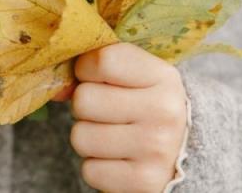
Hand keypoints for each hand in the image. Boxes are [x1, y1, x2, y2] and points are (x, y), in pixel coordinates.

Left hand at [55, 43, 187, 192]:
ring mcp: (156, 149)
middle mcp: (164, 111)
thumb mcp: (135, 78)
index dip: (87, 69)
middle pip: (84, 100)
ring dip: (89, 138)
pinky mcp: (144, 182)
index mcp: (163, 76)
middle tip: (106, 113)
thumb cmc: (147, 107)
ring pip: (80, 137)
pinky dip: (97, 167)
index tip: (98, 78)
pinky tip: (119, 160)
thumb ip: (95, 69)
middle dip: (86, 108)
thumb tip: (56, 90)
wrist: (185, 155)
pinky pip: (89, 170)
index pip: (103, 60)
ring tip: (113, 137)